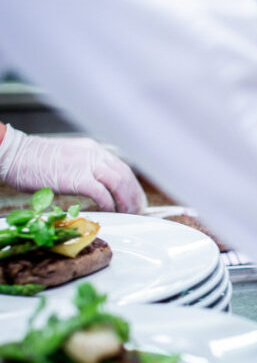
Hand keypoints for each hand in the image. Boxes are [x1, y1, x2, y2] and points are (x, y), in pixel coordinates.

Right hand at [0, 125, 144, 212]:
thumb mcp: (70, 159)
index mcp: (93, 149)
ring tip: (127, 213)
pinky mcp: (76, 177)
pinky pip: (101, 193)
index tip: (136, 199)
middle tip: (136, 211)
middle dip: (134, 196)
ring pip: (118, 183)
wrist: (13, 155)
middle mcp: (94, 154)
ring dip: (125, 201)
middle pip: (125, 176)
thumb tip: (101, 187)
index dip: (133, 186)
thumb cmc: (35, 161)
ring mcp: (86, 164)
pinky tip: (109, 212)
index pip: (123, 168)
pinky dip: (109, 204)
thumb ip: (87, 169)